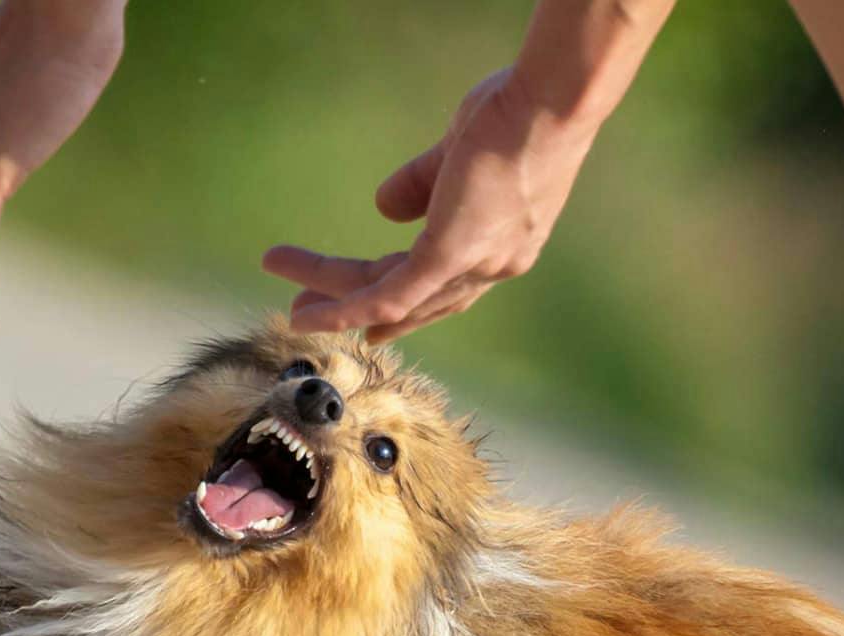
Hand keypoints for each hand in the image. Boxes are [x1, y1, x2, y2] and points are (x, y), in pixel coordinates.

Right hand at [263, 68, 601, 343]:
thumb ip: (424, 182)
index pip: (446, 289)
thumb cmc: (519, 109)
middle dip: (356, 308)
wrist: (552, 100)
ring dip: (335, 301)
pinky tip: (308, 313)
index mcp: (501, 242)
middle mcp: (493, 267)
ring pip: (390, 297)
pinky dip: (344, 308)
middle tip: (305, 312)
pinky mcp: (451, 254)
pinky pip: (389, 294)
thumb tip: (384, 207)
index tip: (373, 328)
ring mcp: (474, 265)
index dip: (408, 309)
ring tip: (290, 306)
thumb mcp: (461, 150)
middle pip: (412, 300)